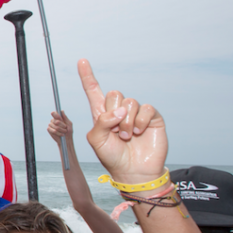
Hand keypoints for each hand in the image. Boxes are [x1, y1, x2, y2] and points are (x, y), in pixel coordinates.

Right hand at [47, 110, 72, 144]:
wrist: (66, 139)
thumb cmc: (68, 131)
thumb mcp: (69, 123)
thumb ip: (65, 117)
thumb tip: (62, 110)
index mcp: (58, 118)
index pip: (54, 113)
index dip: (56, 115)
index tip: (59, 118)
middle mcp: (53, 120)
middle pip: (56, 121)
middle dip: (62, 126)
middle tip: (65, 128)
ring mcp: (50, 125)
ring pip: (56, 127)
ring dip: (61, 130)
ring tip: (64, 132)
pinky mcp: (49, 130)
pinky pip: (53, 131)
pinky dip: (58, 133)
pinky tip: (61, 135)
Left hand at [78, 59, 166, 183]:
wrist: (133, 171)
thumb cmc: (112, 157)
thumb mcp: (97, 140)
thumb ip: (101, 122)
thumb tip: (121, 110)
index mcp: (102, 114)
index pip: (93, 90)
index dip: (87, 76)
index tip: (81, 61)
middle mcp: (118, 110)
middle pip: (114, 94)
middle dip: (113, 113)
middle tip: (116, 132)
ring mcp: (135, 113)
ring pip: (129, 102)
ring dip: (127, 122)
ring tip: (127, 136)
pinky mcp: (151, 117)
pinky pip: (146, 108)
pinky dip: (140, 121)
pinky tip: (139, 133)